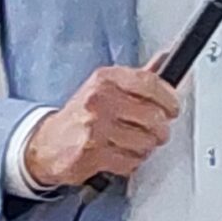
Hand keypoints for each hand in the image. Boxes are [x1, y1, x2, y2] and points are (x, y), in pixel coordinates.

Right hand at [24, 65, 179, 188]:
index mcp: (104, 79)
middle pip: (153, 116)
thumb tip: (166, 58)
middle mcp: (99, 100)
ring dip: (146, 147)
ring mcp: (95, 128)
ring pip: (145, 142)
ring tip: (133, 143)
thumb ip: (138, 77)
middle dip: (161, 129)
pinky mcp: (93, 154)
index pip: (149, 83)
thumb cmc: (81, 115)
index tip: (173, 107)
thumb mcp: (106, 87)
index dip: (169, 98)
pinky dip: (131, 162)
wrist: (48, 143)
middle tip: (156, 131)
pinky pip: (131, 161)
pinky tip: (121, 154)